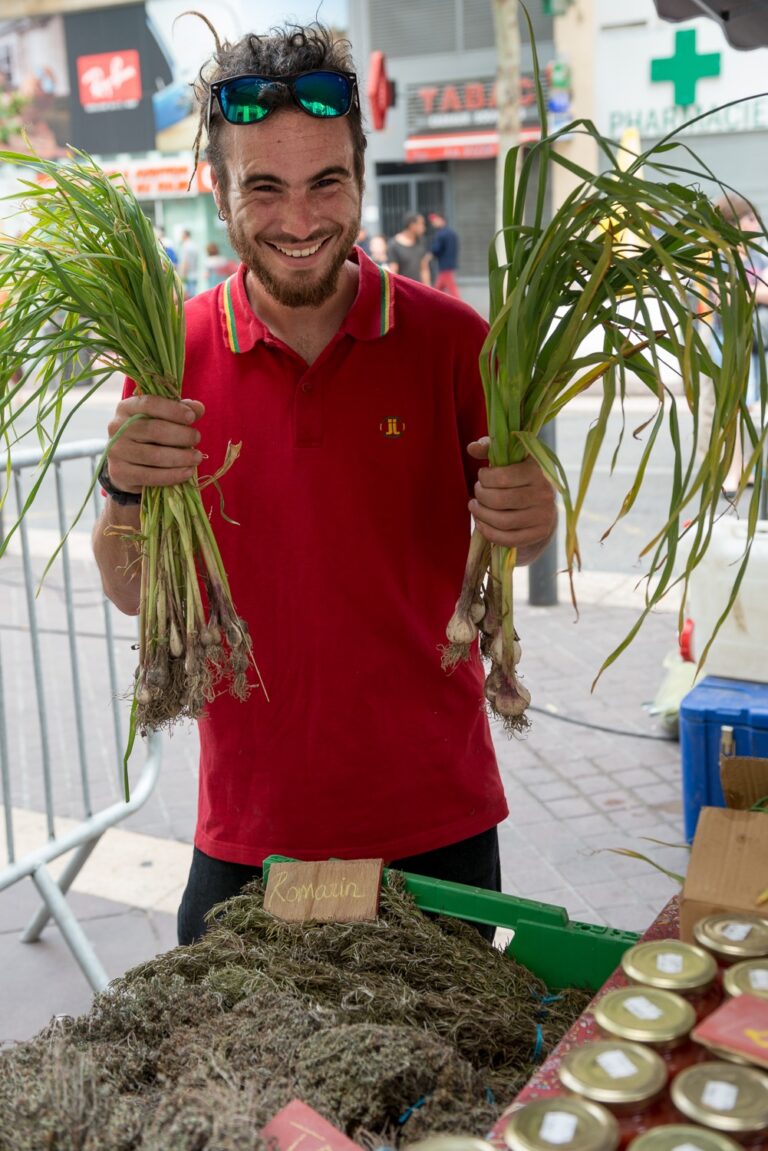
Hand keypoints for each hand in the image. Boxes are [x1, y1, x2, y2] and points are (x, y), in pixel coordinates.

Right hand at [106, 395, 205, 492]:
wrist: (127, 464)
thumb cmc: (149, 436)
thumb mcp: (162, 419)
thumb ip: (179, 411)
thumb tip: (198, 408)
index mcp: (126, 408)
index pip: (149, 404)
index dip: (173, 410)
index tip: (192, 417)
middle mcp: (117, 428)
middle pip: (153, 430)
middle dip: (181, 435)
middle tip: (197, 438)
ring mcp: (116, 451)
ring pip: (153, 455)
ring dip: (180, 457)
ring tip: (197, 458)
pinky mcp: (120, 473)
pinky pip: (150, 476)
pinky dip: (172, 475)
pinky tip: (187, 472)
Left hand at [467, 436, 556, 562]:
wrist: (544, 507)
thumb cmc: (521, 479)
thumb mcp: (510, 459)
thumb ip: (490, 448)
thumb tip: (472, 447)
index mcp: (537, 470)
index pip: (502, 477)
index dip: (484, 478)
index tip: (482, 476)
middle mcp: (544, 493)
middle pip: (499, 500)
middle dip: (480, 496)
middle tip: (477, 493)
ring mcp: (543, 516)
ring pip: (502, 521)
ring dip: (481, 515)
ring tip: (475, 507)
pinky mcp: (539, 534)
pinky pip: (507, 539)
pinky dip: (488, 532)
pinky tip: (481, 523)